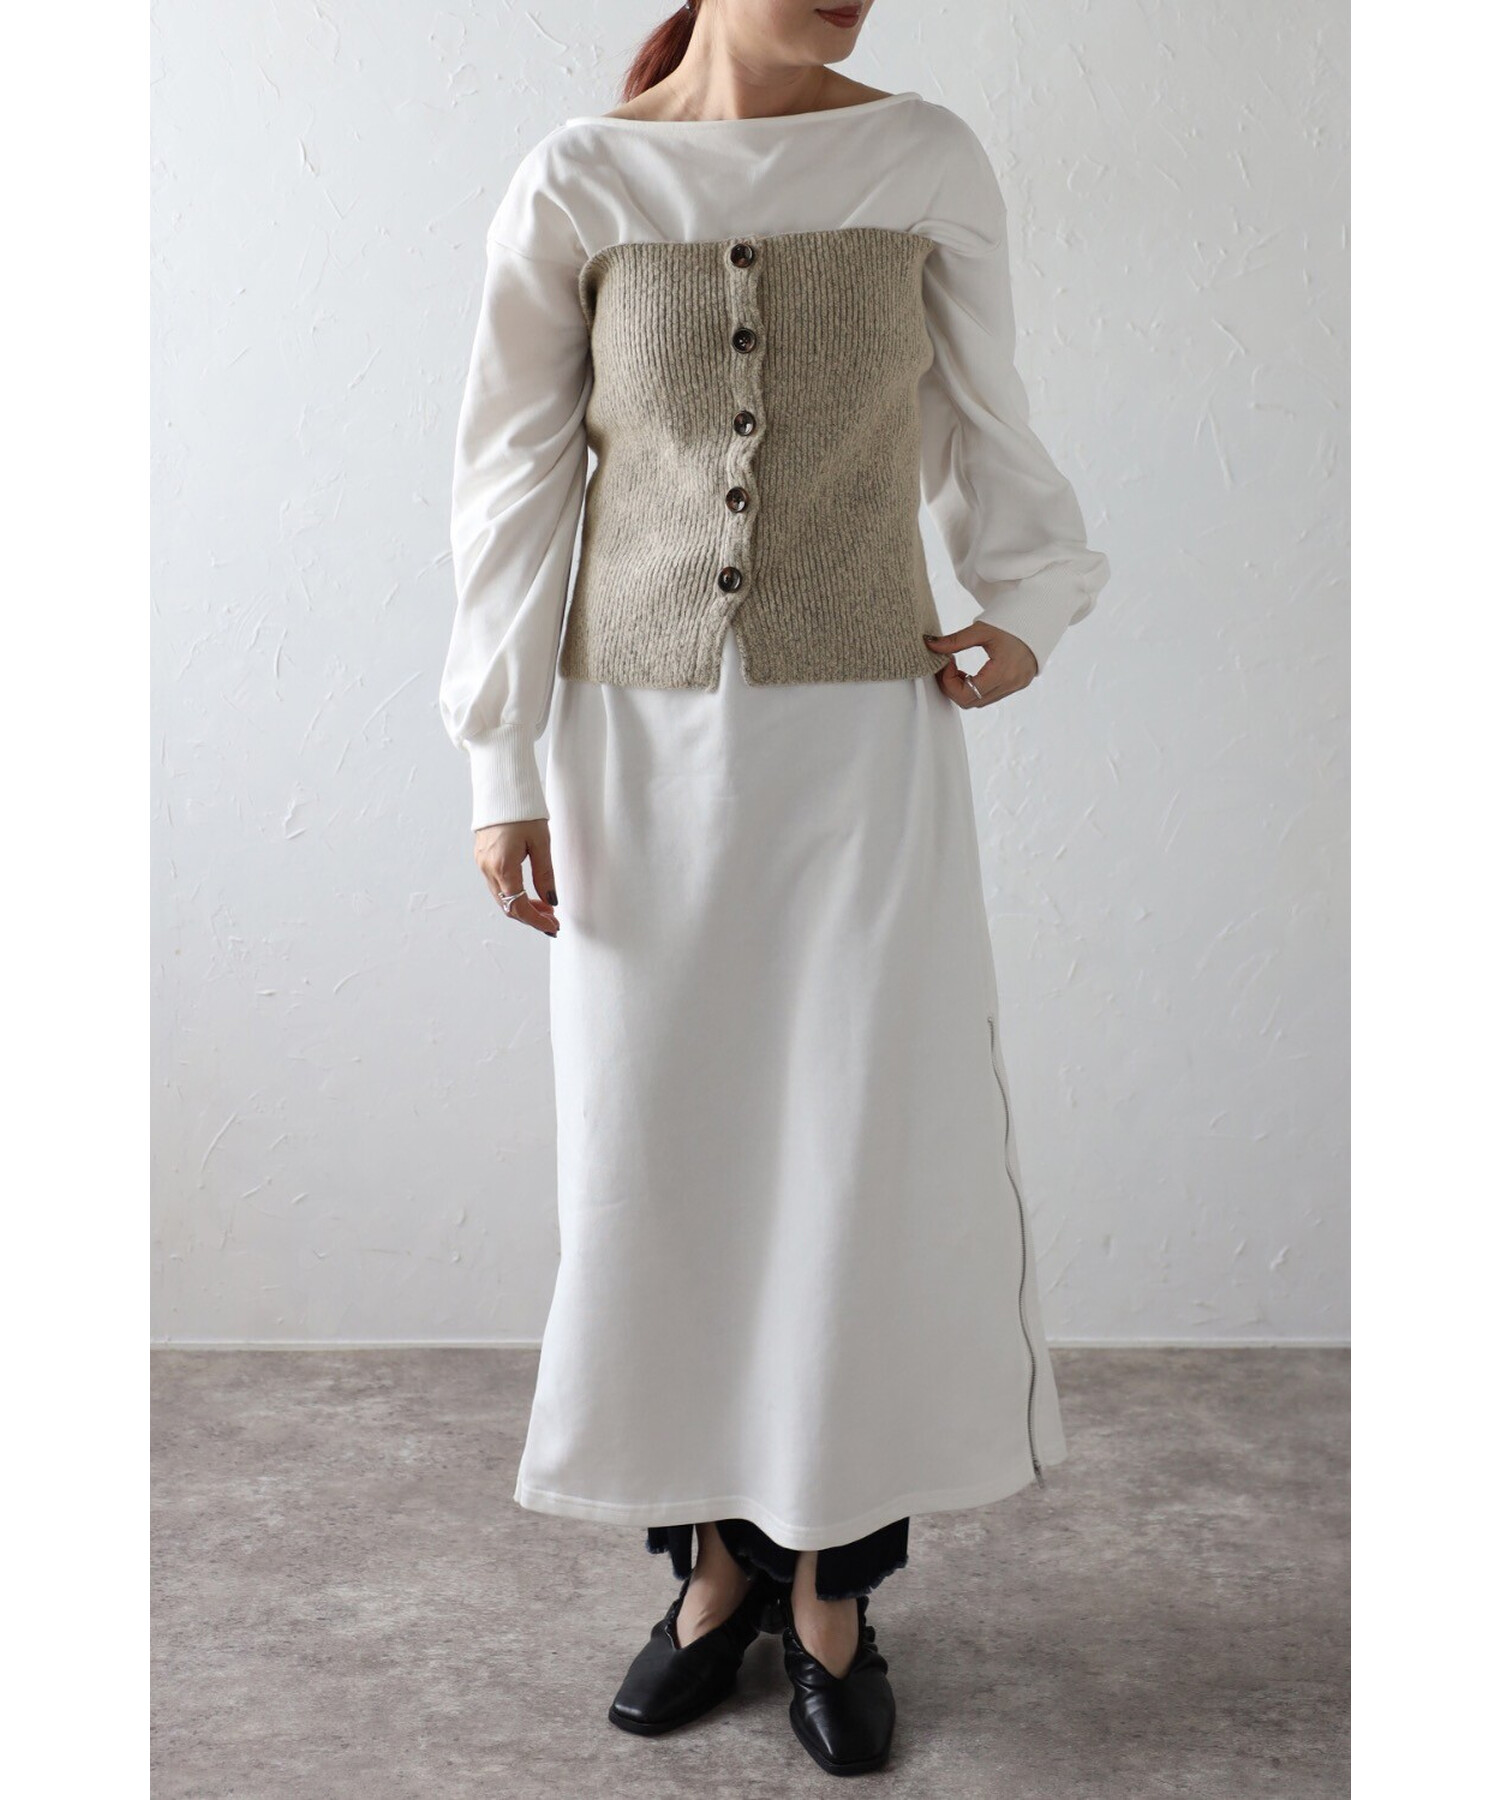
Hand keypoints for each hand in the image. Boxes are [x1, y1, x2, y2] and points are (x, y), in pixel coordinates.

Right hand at [474, 819, 558, 935]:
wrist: (501, 789)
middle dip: (531, 917)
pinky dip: (513, 893)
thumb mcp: (541, 843)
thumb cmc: (522, 812)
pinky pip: (497, 884)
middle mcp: (488, 868)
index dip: (537, 921)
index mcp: (503, 867)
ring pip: (502, 897)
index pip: (519, 906)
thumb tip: (551, 900)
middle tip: (552, 921)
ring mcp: (482, 863)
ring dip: (522, 906)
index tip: (553, 927)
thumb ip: (545, 875)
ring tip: (545, 907)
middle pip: (508, 906)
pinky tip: (529, 892)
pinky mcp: (482, 857)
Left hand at [924, 624, 1038, 708]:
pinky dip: (975, 688)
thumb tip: (930, 645)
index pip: (966, 694)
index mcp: (1003, 673)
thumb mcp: (980, 630)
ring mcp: (1016, 686)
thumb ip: (954, 641)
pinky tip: (970, 673)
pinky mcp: (1018, 684)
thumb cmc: (1011, 621)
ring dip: (963, 689)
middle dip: (952, 687)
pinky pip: (990, 696)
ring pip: (979, 702)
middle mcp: (1011, 684)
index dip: (949, 682)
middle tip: (946, 667)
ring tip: (957, 669)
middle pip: (971, 702)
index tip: (945, 662)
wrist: (1038, 617)